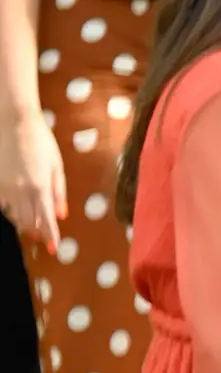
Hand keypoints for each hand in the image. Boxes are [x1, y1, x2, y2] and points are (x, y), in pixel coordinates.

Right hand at [0, 114, 64, 250]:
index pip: (46, 218)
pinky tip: (16, 213)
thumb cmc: (40, 141)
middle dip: (37, 232)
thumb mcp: (56, 165)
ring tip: (31, 230)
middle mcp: (21, 192)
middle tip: (42, 240)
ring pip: (14, 215)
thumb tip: (63, 214)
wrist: (13, 124)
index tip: (53, 248)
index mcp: (40, 187)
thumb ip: (59, 191)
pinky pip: (3, 204)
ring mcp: (5, 188)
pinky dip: (11, 211)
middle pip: (29, 220)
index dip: (50, 235)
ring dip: (24, 224)